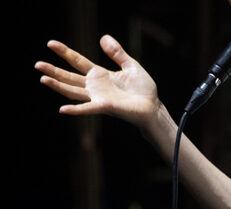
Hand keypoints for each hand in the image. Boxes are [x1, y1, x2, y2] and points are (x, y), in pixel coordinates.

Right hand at [35, 35, 159, 128]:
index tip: (50, 43)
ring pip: (73, 91)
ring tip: (42, 78)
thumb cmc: (143, 90)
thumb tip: (103, 37)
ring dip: (58, 86)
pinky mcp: (105, 106)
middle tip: (37, 64)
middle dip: (54, 70)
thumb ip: (117, 53)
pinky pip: (88, 108)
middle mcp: (95, 86)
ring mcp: (98, 97)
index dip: (65, 52)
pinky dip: (76, 109)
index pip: (78, 61)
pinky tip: (62, 109)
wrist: (153, 107)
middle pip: (70, 77)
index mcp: (100, 75)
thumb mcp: (131, 66)